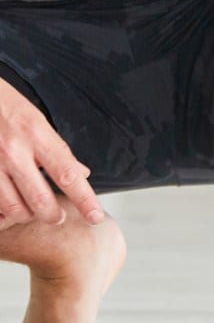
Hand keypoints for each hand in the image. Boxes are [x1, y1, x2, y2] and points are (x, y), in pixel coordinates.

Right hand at [0, 76, 101, 228]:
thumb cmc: (5, 106)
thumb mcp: (36, 120)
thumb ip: (57, 149)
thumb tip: (82, 173)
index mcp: (36, 134)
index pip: (68, 174)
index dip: (85, 199)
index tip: (96, 216)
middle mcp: (14, 151)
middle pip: (41, 201)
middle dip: (53, 215)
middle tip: (58, 216)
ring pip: (15, 210)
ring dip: (27, 215)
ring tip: (32, 210)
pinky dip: (5, 211)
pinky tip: (9, 206)